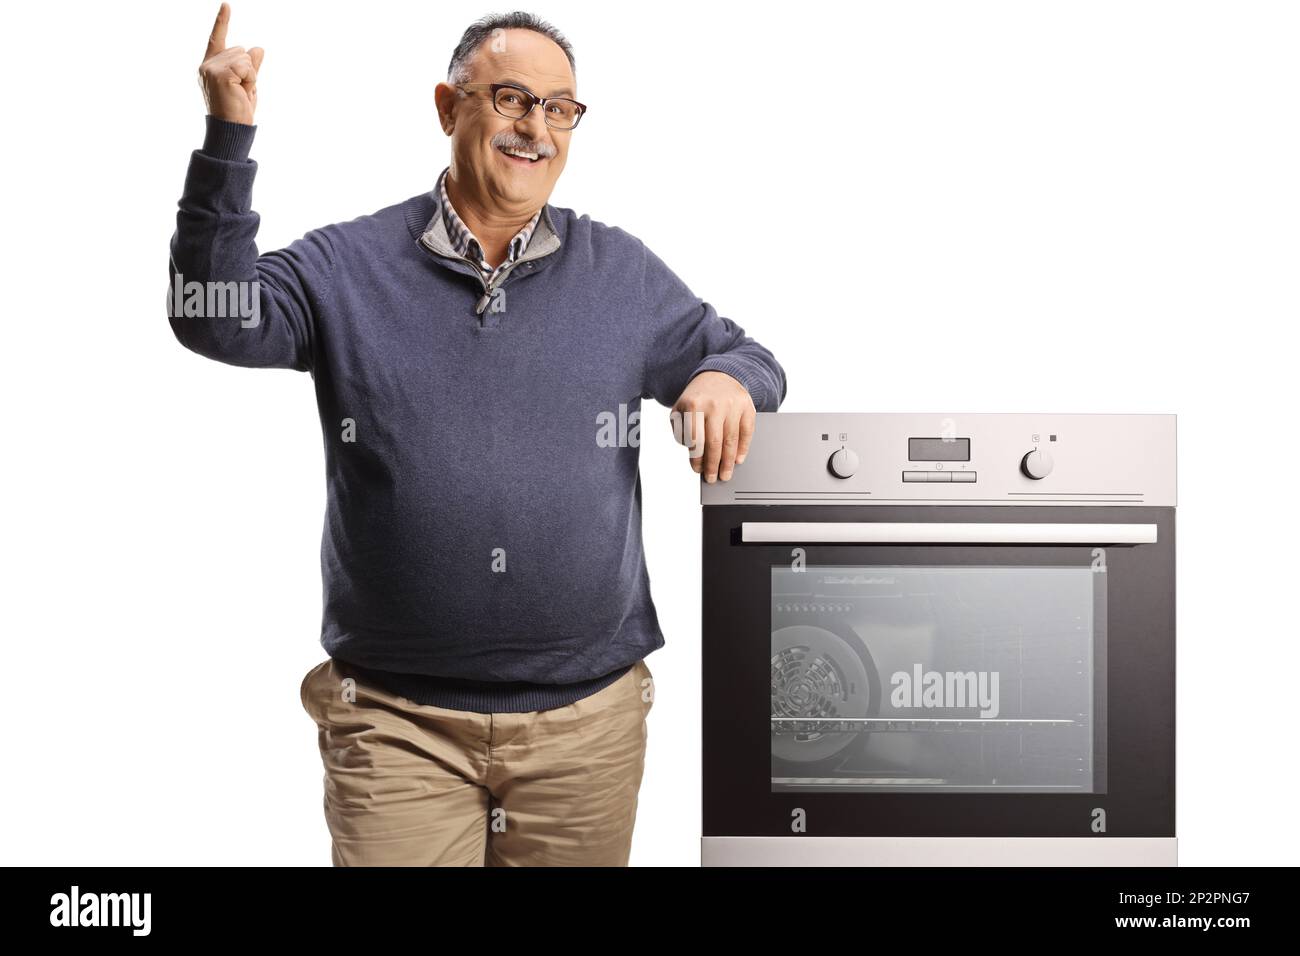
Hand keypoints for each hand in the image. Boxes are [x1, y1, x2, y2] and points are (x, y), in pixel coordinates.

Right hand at [198, 3, 262, 125]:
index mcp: (211, 65)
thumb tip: (258, 48)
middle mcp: (207, 64)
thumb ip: (250, 67)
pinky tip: (241, 91)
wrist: (230, 130)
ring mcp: (211, 68)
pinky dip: (250, 79)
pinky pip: (247, 67)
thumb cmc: (237, 111)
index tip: (227, 5)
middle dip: (249, 70)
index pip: (217, 38)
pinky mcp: (220, 74)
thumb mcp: (247, 85)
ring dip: (250, 76)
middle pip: (241, 50)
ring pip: (245, 58)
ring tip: (240, 92)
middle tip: (240, 91)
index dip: (222, 21)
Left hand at [671, 371, 755, 482]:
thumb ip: (681, 430)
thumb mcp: (681, 409)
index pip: (695, 439)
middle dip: (713, 465)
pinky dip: (743, 448)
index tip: (698, 470)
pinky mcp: (747, 406)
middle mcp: (714, 404)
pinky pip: (747, 432)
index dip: (697, 458)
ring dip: (728, 462)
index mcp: (693, 405)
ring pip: (731, 440)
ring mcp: (733, 405)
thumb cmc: (698, 398)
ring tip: (725, 474)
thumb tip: (693, 454)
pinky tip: (738, 460)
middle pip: (714, 442)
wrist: (719, 375)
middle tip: (713, 479)